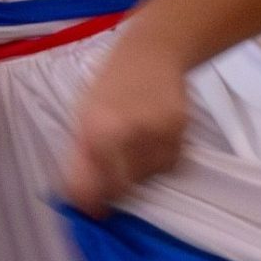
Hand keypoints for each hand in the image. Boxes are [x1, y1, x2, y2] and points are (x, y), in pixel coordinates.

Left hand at [61, 36, 191, 215]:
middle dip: (117, 186)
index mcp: (94, 130)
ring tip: (136, 143)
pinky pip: (170, 163)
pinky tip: (154, 136)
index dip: (92, 203)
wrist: (151, 51)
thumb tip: (81, 200)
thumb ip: (81, 158)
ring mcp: (155, 131)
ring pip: (148, 178)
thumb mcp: (83, 116)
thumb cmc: (110, 85)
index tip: (95, 209)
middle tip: (116, 168)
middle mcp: (125, 133)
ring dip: (141, 171)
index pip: (91, 187)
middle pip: (122, 187)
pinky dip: (162, 158)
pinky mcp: (180, 129)